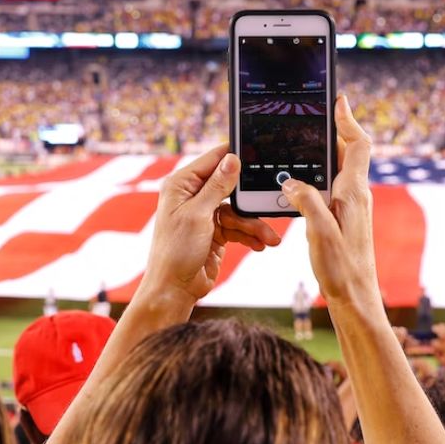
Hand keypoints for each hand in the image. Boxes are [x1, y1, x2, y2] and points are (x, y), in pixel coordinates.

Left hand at [141, 144, 281, 305]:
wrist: (175, 289)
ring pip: (238, 210)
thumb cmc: (175, 252)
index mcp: (181, 184)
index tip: (257, 154)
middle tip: (267, 202)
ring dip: (253, 224)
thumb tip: (232, 159)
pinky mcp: (216, 231)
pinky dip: (249, 235)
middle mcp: (193, 196)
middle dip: (249, 200)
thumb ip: (217, 186)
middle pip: (230, 186)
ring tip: (269, 237)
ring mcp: (205, 214)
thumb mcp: (198, 215)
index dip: (234, 156)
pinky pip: (238, 227)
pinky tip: (259, 244)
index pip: (212, 160)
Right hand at [285, 97, 377, 306]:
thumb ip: (306, 201)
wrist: (355, 299)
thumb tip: (291, 182)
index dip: (348, 120)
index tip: (337, 101)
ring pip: (337, 171)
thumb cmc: (342, 269)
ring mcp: (351, 208)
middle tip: (311, 118)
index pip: (357, 144)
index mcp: (353, 192)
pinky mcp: (344, 220)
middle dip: (330, 132)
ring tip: (300, 146)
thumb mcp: (320, 232)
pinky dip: (316, 179)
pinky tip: (299, 186)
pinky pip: (330, 189)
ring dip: (321, 156)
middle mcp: (356, 196)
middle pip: (346, 152)